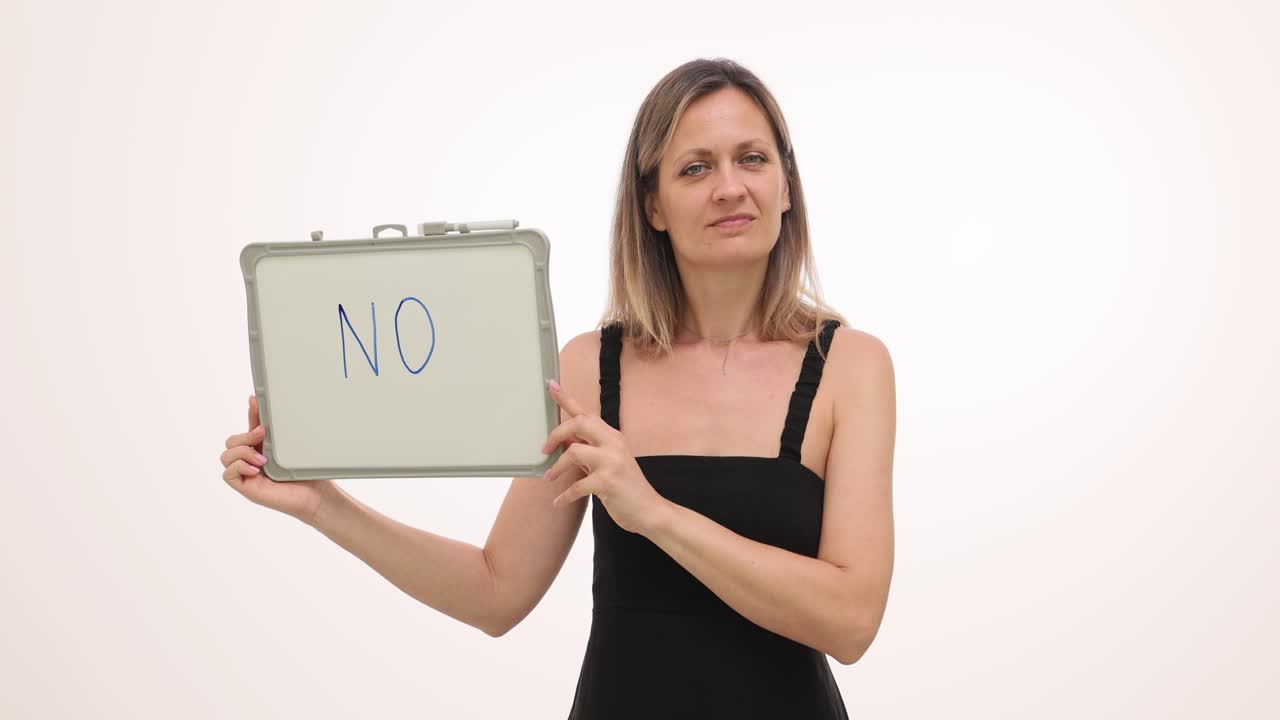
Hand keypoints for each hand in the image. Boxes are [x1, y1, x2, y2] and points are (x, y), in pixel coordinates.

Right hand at [220, 394, 337, 525]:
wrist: (315, 495)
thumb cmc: (306, 474)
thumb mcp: (288, 448)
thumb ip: (277, 432)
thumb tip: (269, 410)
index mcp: (262, 449)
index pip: (248, 428)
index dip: (250, 413)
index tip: (254, 399)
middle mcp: (251, 460)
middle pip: (231, 441)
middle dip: (245, 436)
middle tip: (262, 435)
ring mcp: (247, 474)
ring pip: (226, 456)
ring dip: (242, 452)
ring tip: (262, 460)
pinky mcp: (246, 487)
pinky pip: (228, 474)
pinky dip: (239, 467)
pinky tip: (256, 469)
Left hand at [542, 379, 670, 535]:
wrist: (649, 510)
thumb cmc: (626, 487)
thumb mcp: (608, 463)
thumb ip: (587, 451)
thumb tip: (564, 442)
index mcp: (613, 436)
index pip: (586, 413)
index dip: (566, 399)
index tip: (551, 386)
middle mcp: (614, 443)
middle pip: (578, 424)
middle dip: (555, 435)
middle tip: (545, 450)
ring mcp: (612, 461)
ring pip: (574, 452)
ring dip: (556, 468)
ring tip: (549, 478)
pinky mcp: (608, 482)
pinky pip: (577, 485)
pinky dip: (564, 495)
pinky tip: (559, 502)